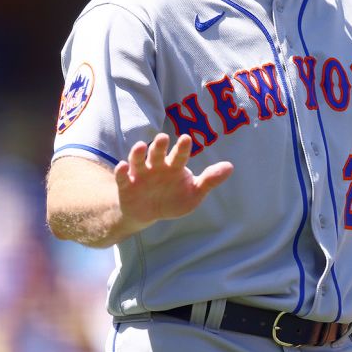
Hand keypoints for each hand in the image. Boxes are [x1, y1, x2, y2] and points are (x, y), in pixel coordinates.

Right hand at [114, 133, 233, 226]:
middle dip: (159, 146)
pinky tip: (122, 166)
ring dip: (138, 153)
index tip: (186, 138)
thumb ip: (210, 180)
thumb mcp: (194, 193)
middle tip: (163, 137)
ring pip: (138, 161)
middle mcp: (157, 166)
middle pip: (158, 153)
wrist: (150, 213)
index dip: (182, 147)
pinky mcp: (126, 184)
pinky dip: (121, 171)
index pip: (180, 155)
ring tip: (140, 146)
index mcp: (174, 166)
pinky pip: (122, 177)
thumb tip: (230, 167)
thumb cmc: (174, 198)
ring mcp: (140, 174)